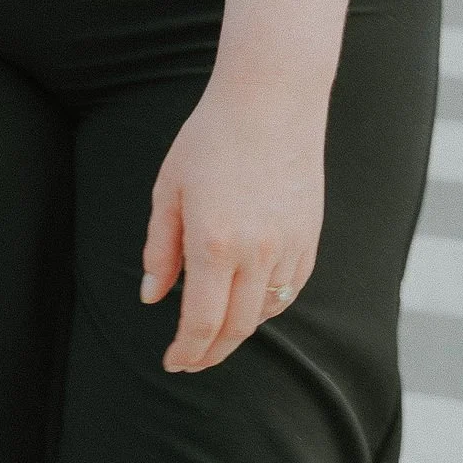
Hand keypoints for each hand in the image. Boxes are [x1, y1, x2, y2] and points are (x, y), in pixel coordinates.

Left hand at [140, 69, 326, 372]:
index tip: (173, 363)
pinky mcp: (310, 236)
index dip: (187, 351)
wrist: (272, 99)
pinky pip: (290, 289)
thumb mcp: (169, 191)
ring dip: (238, 330)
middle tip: (190, 361)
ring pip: (265, 312)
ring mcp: (289, 246)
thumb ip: (160, 249)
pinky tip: (248, 302)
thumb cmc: (210, 138)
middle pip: (237, 327)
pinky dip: (267, 305)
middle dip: (211, 352)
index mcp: (214, 242)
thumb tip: (152, 296)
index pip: (202, 321)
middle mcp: (257, 252)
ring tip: (214, 333)